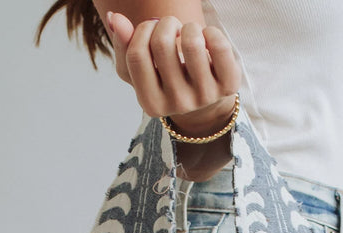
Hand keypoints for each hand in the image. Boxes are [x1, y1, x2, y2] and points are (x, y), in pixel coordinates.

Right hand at [105, 12, 240, 130]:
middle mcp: (177, 106)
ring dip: (188, 27)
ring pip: (191, 42)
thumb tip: (114, 17)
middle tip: (172, 28)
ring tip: (189, 34)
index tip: (152, 29)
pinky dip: (211, 32)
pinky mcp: (228, 87)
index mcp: (151, 104)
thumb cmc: (168, 81)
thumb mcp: (142, 71)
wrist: (206, 104)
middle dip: (165, 24)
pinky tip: (207, 38)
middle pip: (162, 44)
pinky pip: (219, 46)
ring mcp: (204, 98)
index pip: (137, 55)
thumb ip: (124, 46)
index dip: (143, 31)